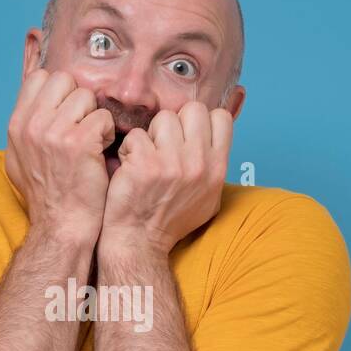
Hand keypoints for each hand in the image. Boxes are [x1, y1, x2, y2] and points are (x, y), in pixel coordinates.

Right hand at [4, 69, 114, 244]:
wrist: (62, 225)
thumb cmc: (47, 195)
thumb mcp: (21, 157)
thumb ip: (26, 127)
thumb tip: (36, 99)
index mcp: (16, 124)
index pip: (39, 78)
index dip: (58, 91)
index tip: (66, 113)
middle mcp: (31, 124)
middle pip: (63, 79)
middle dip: (78, 100)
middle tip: (81, 127)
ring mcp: (54, 132)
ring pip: (86, 96)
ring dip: (94, 117)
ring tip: (92, 142)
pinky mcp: (80, 142)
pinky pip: (103, 117)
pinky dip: (108, 134)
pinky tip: (101, 153)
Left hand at [101, 100, 231, 255]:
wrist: (140, 241)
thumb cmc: (171, 219)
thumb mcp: (208, 197)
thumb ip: (214, 166)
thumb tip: (216, 138)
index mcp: (217, 169)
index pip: (221, 117)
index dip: (203, 121)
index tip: (189, 135)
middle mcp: (199, 163)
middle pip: (193, 109)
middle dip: (176, 122)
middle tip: (164, 144)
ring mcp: (172, 162)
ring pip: (163, 118)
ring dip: (151, 134)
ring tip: (146, 156)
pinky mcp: (144, 163)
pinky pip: (136, 135)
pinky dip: (129, 149)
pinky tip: (130, 167)